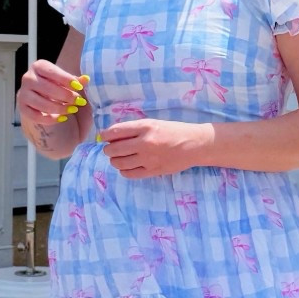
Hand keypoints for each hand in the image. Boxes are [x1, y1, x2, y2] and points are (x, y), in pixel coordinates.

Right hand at [18, 59, 87, 150]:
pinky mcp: (23, 108)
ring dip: (59, 108)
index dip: (66, 79)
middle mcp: (28, 78)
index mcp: (38, 66)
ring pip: (41, 103)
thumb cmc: (58, 87)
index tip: (79, 87)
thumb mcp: (67, 82)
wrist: (45, 100)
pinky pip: (35, 116)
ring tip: (73, 110)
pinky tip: (62, 118)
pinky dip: (50, 119)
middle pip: (46, 88)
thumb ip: (76, 81)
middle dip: (65, 95)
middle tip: (79, 101)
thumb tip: (86, 79)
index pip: (51, 71)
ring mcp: (23, 94)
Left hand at [99, 117, 214, 178]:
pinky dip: (124, 170)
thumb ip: (135, 128)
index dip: (105, 135)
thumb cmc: (174, 131)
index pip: (115, 132)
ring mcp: (148, 159)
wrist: (194, 144)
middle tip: (111, 149)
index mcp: (145, 127)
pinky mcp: (152, 171)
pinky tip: (127, 166)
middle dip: (108, 149)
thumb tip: (113, 135)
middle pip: (114, 149)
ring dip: (115, 160)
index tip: (104, 137)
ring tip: (119, 158)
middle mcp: (145, 143)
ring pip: (119, 163)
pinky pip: (129, 174)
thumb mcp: (154, 123)